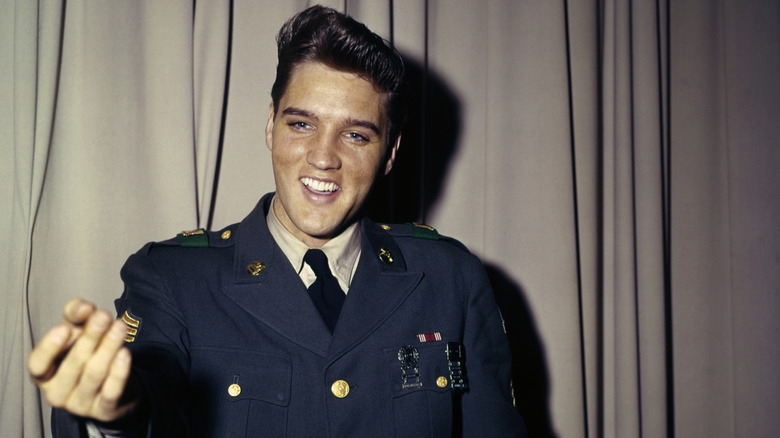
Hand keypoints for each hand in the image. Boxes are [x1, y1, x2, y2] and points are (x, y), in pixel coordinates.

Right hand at [27, 298, 138, 421]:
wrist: (115, 382)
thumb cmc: (87, 351)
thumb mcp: (77, 329)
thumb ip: (76, 314)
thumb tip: (84, 308)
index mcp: (44, 374)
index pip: (37, 365)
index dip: (49, 348)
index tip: (66, 328)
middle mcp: (57, 392)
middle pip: (72, 366)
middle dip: (89, 338)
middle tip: (103, 316)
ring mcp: (80, 404)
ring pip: (94, 375)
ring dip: (108, 348)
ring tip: (120, 327)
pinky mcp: (104, 410)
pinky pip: (111, 392)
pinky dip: (119, 372)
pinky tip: (125, 353)